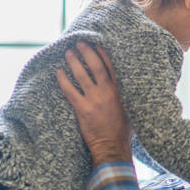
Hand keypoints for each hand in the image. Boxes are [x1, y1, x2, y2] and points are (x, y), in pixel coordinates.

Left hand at [56, 42, 131, 167]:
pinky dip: (63, 80)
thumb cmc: (123, 130)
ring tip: (68, 53)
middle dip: (87, 52)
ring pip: (82, 75)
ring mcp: (95, 100)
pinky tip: (58, 72)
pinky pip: (70, 90)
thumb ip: (124, 94)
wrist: (113, 146)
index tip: (96, 43)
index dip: (102, 53)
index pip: (111, 66)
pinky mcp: (83, 109)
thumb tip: (120, 82)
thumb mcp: (130, 108)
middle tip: (79, 43)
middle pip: (95, 66)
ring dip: (73, 61)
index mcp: (120, 90)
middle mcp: (108, 92)